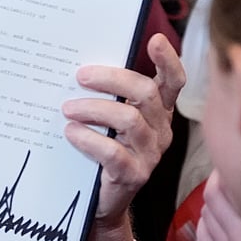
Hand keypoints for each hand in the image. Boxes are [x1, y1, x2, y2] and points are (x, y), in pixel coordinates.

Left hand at [63, 34, 184, 228]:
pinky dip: (88, 138)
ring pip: (128, 119)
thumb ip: (109, 95)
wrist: (101, 200)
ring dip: (93, 109)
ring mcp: (151, 153)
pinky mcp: (135, 175)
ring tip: (67, 108)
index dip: (168, 60)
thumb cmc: (102, 149)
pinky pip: (113, 152)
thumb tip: (80, 65)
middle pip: (146, 93)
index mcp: (159, 111)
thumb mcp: (110, 119)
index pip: (173, 82)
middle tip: (80, 76)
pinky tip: (71, 132)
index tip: (154, 40)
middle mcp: (161, 129)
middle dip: (112, 79)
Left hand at [196, 171, 240, 240]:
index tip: (223, 168)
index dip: (216, 177)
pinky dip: (208, 228)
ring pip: (205, 221)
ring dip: (212, 209)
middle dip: (215, 191)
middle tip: (227, 182)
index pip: (214, 195)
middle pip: (208, 206)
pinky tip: (218, 222)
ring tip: (227, 202)